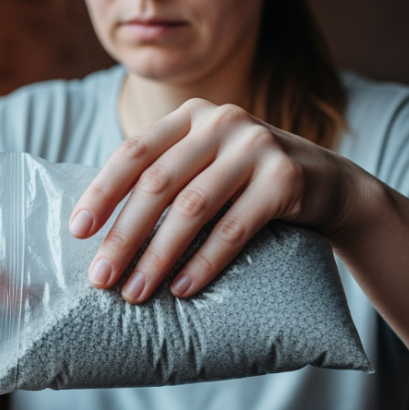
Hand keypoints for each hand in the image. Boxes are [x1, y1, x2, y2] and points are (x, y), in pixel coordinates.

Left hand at [69, 99, 365, 302]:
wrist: (331, 185)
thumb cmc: (249, 184)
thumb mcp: (207, 165)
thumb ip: (166, 178)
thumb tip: (101, 231)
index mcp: (191, 117)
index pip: (134, 152)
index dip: (103, 192)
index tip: (77, 231)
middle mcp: (221, 122)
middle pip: (158, 183)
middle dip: (124, 234)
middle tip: (100, 278)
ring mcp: (256, 146)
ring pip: (192, 207)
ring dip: (158, 256)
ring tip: (135, 292)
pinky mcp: (285, 178)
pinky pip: (234, 228)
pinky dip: (204, 262)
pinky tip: (182, 288)